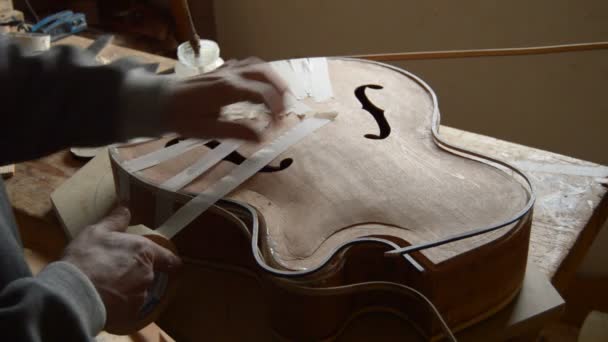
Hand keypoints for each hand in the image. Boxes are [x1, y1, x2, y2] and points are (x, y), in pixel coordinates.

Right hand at [62, 207, 180, 332]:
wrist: (74, 293)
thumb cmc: (86, 258)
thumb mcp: (97, 232)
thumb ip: (115, 220)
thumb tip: (126, 207)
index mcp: (144, 251)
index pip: (168, 259)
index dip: (167, 261)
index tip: (168, 264)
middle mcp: (148, 273)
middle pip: (148, 274)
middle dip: (136, 274)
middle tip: (115, 273)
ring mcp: (141, 295)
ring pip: (138, 292)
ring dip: (127, 291)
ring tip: (105, 289)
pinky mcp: (132, 315)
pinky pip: (128, 309)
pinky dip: (120, 307)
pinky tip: (104, 302)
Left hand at [165, 57, 287, 140]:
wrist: (158, 101)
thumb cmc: (181, 117)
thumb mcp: (208, 130)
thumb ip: (236, 132)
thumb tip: (262, 138)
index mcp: (228, 89)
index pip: (262, 93)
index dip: (275, 109)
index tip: (277, 125)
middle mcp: (229, 75)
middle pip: (264, 72)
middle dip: (280, 88)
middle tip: (286, 106)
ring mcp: (224, 70)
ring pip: (256, 65)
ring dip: (271, 78)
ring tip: (279, 95)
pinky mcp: (220, 71)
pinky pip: (245, 65)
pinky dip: (258, 73)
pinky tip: (258, 86)